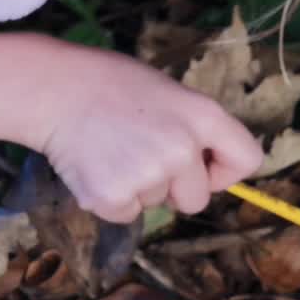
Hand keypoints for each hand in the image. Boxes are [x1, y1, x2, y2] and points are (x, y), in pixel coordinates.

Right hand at [0, 33, 262, 222]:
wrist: (53, 89)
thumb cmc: (108, 85)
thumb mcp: (167, 93)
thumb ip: (193, 129)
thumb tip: (204, 171)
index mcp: (203, 115)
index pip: (246, 159)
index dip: (224, 171)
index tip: (203, 168)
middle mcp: (182, 148)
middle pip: (196, 199)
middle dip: (172, 187)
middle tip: (137, 152)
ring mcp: (148, 174)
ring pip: (156, 204)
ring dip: (135, 187)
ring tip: (110, 149)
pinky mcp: (114, 196)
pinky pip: (125, 214)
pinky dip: (109, 198)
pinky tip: (94, 165)